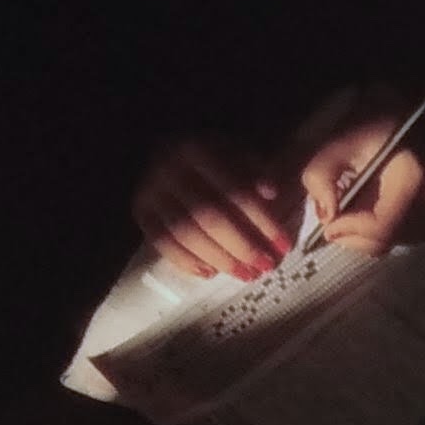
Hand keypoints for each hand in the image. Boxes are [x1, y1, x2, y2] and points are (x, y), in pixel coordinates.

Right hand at [133, 136, 301, 279]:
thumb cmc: (214, 160)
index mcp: (196, 149)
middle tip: (266, 267)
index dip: (262, 221)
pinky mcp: (140, 211)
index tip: (284, 245)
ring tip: (245, 275)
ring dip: (219, 259)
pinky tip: (210, 274)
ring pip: (186, 233)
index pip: (235, 190)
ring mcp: (150, 191)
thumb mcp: (237, 156)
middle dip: (242, 246)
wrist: (168, 154)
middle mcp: (168, 168)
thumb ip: (256, 172)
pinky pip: (161, 243)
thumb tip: (270, 193)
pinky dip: (187, 262)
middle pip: (209, 215)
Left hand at [295, 112, 424, 258]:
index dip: (349, 230)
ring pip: (389, 243)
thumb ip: (323, 174)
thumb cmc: (379, 128)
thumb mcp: (343, 141)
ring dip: (361, 238)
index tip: (327, 225)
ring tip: (344, 219)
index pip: (380, 225)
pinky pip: (395, 237)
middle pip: (384, 240)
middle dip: (351, 238)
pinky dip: (373, 234)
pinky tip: (361, 216)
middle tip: (330, 225)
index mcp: (410, 181)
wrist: (411, 122)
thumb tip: (325, 215)